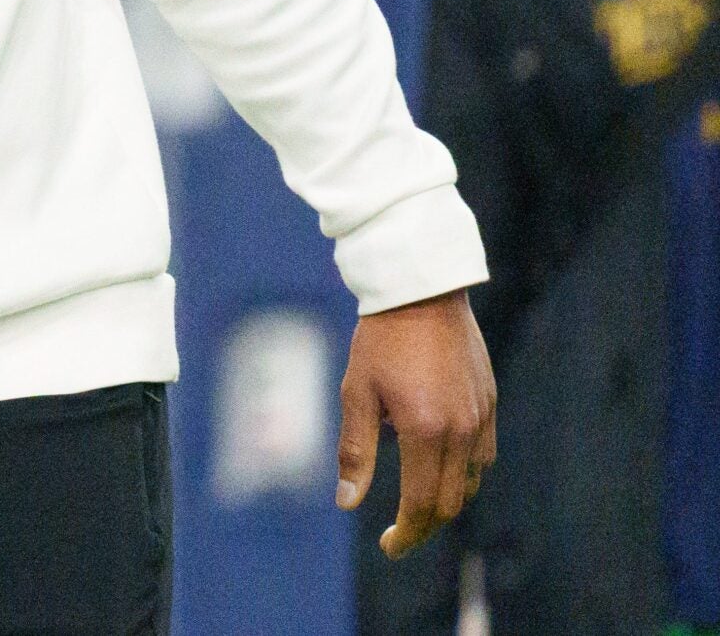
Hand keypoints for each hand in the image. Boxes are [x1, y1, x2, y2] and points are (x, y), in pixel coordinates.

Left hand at [336, 288, 496, 557]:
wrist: (421, 292)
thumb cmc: (379, 340)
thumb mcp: (356, 393)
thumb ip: (356, 451)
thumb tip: (348, 503)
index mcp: (425, 431)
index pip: (422, 504)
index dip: (407, 533)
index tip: (388, 546)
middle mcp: (461, 430)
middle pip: (451, 502)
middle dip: (424, 525)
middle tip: (398, 532)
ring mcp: (481, 417)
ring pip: (471, 481)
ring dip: (445, 499)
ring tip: (414, 499)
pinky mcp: (490, 403)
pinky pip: (483, 454)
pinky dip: (462, 471)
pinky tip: (437, 463)